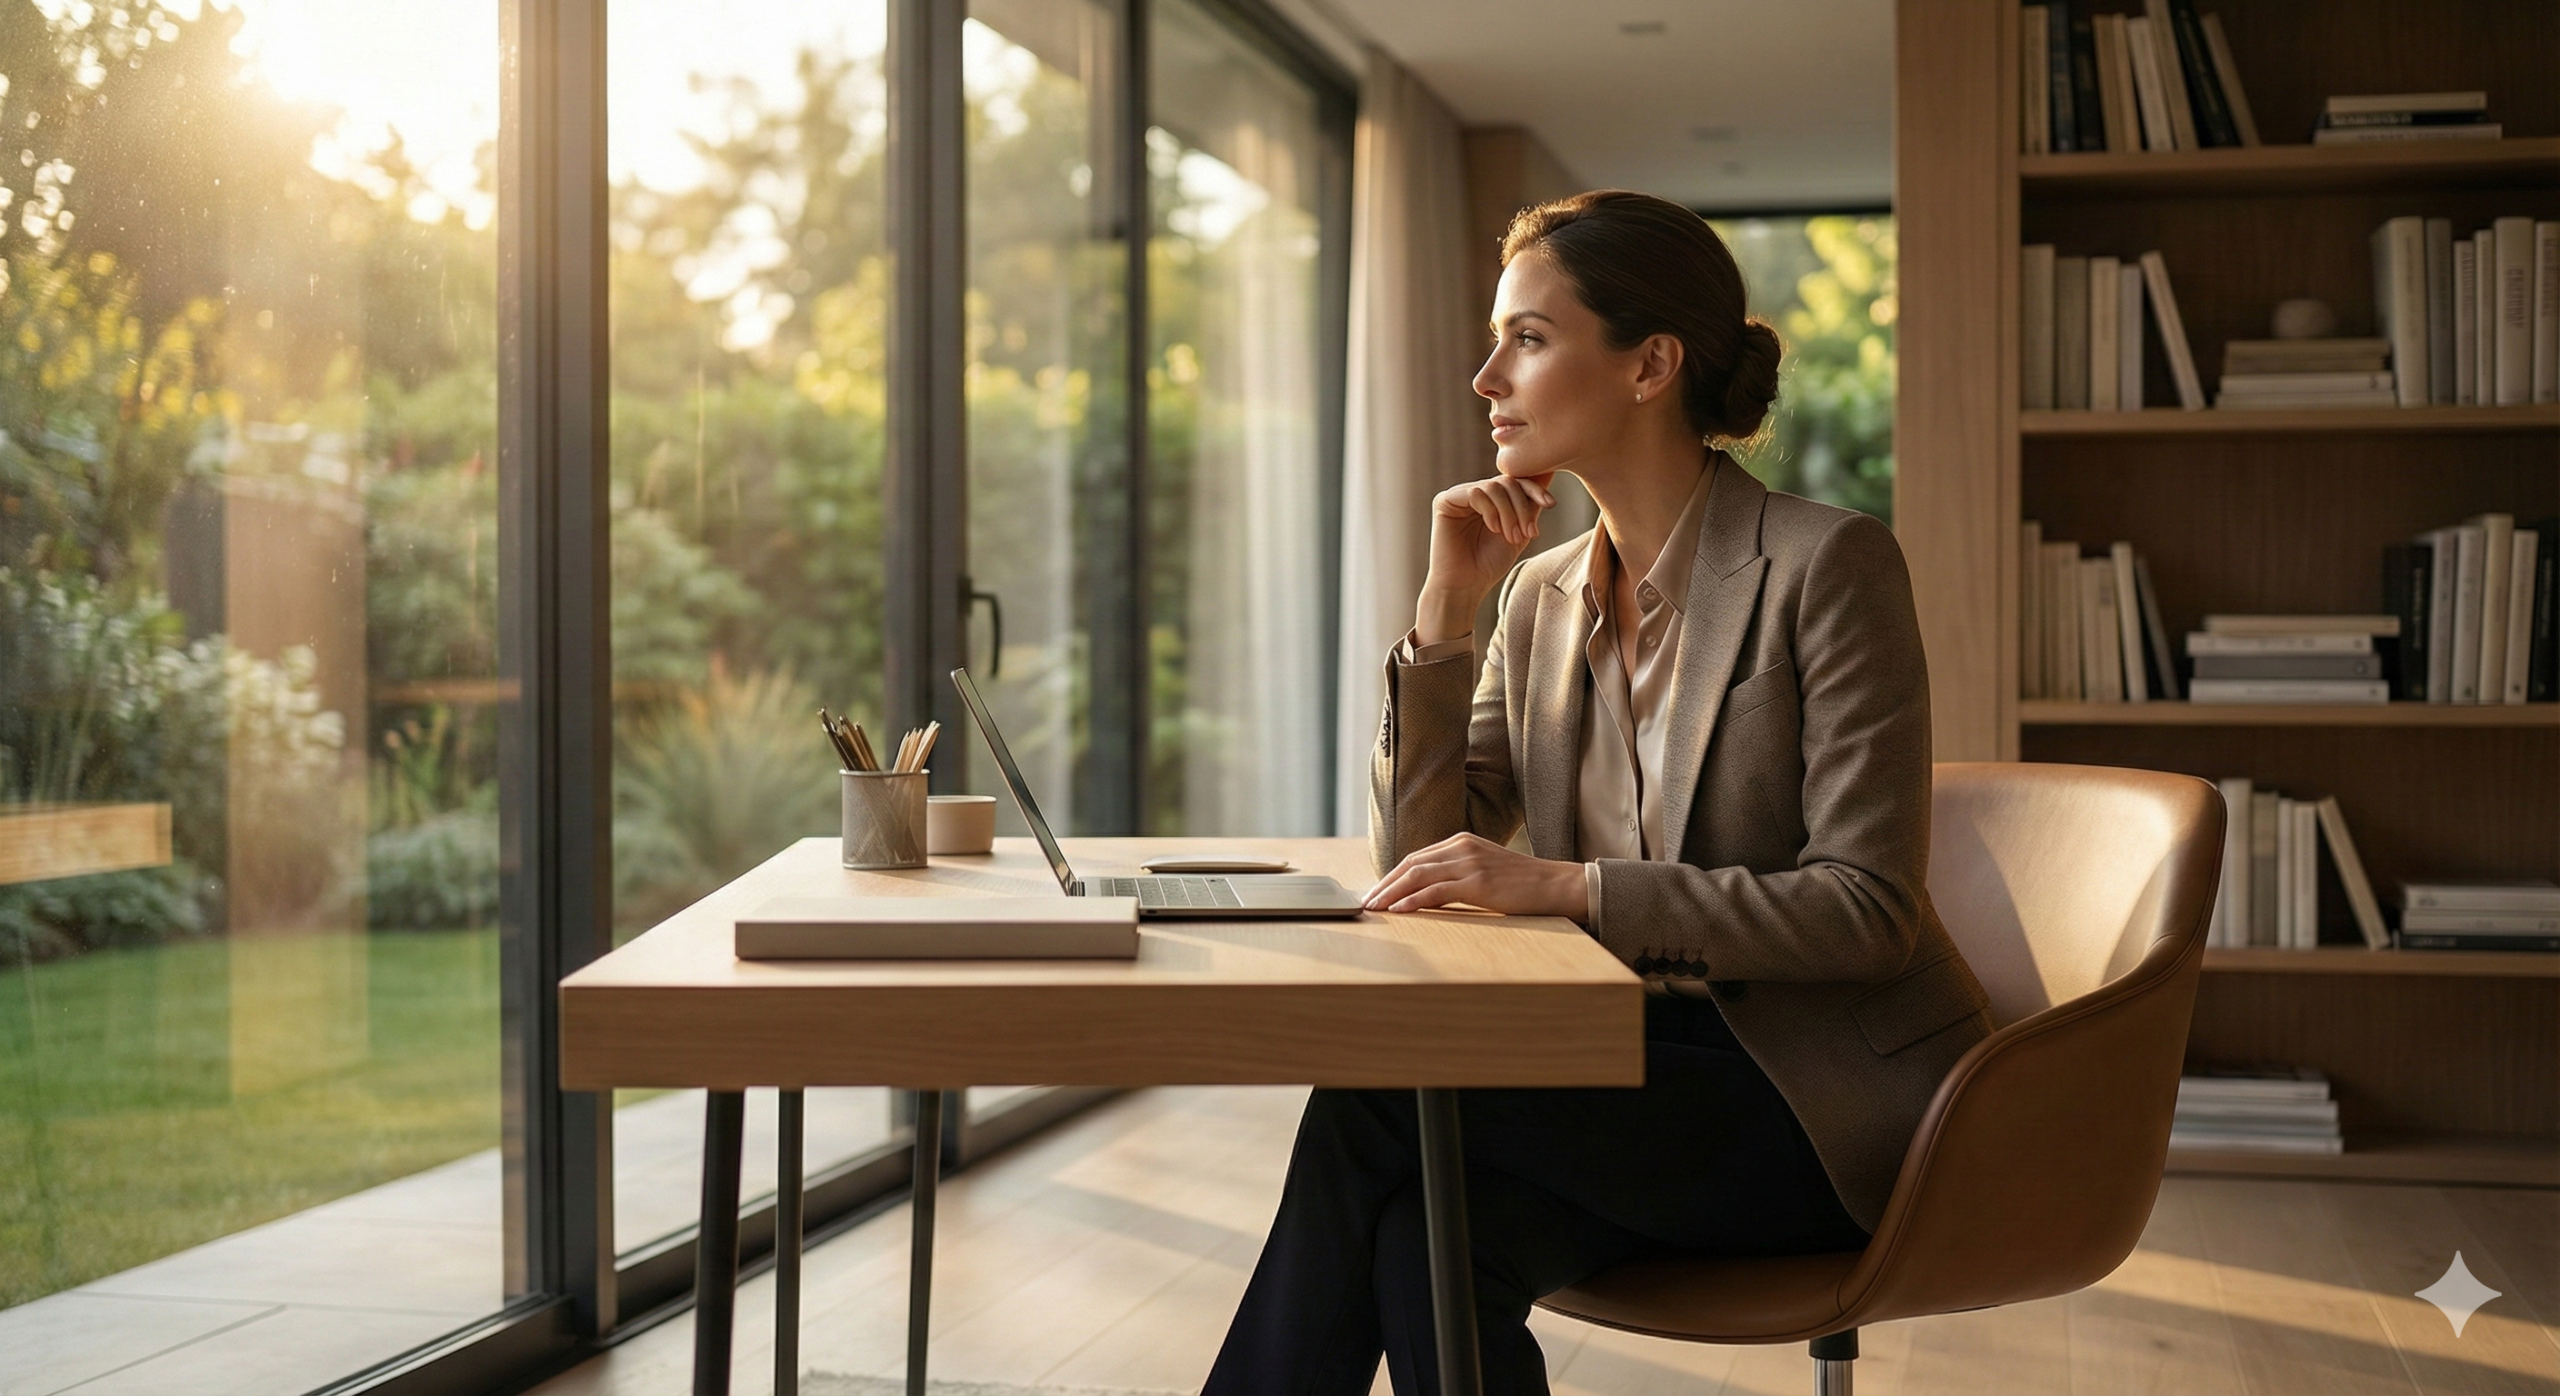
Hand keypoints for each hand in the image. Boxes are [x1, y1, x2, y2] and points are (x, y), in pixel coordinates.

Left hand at [1363, 832, 1585, 918]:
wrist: (1556, 884)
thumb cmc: (1523, 883)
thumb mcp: (1485, 870)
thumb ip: (1458, 874)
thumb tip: (1427, 893)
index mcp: (1461, 842)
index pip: (1416, 857)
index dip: (1392, 875)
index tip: (1375, 891)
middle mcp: (1462, 847)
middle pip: (1410, 863)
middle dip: (1384, 884)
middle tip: (1366, 901)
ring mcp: (1469, 863)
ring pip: (1417, 875)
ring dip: (1391, 892)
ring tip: (1374, 907)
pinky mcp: (1478, 883)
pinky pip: (1436, 891)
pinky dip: (1412, 900)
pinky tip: (1398, 910)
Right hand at [1417, 473, 1557, 642]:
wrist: (1466, 586)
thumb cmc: (1490, 563)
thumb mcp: (1520, 530)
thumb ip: (1530, 505)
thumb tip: (1549, 472)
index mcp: (1492, 499)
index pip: (1517, 481)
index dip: (1535, 489)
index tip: (1551, 504)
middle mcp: (1475, 493)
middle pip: (1507, 481)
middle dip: (1523, 506)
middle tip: (1528, 533)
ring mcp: (1459, 495)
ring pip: (1494, 487)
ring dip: (1509, 512)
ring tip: (1512, 537)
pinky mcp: (1445, 501)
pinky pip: (1476, 492)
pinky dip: (1491, 511)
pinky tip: (1494, 529)